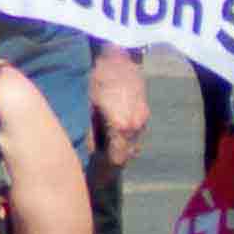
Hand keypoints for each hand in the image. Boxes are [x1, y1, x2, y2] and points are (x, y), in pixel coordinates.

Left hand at [89, 48, 151, 162]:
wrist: (119, 52)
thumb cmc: (97, 77)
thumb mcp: (87, 106)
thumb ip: (90, 133)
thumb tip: (89, 153)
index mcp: (121, 127)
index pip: (116, 161)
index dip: (105, 173)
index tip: (95, 180)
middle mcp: (136, 126)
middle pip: (126, 156)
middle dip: (112, 163)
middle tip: (97, 168)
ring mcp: (143, 118)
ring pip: (133, 144)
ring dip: (120, 150)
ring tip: (104, 151)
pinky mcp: (145, 110)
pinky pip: (136, 132)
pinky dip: (125, 138)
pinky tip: (113, 133)